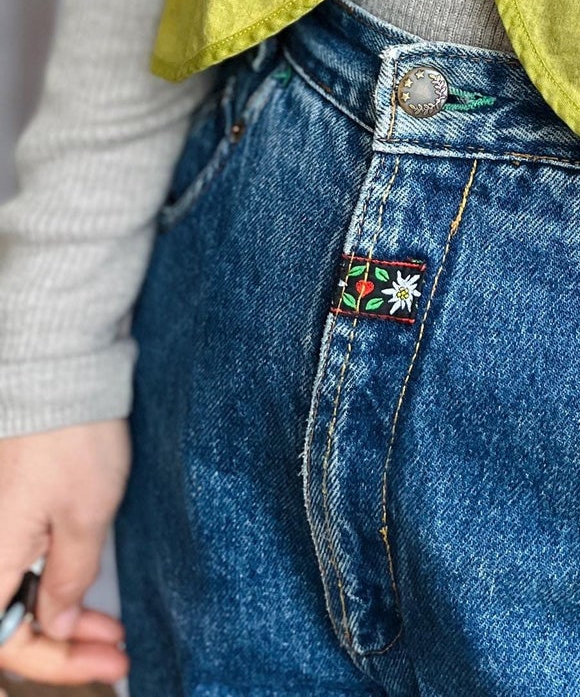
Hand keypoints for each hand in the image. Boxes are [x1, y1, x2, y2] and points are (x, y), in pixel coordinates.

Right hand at [0, 421, 130, 685]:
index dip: (54, 662)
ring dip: (59, 616)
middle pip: (7, 624)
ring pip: (12, 595)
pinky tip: (84, 587)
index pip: (4, 644)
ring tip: (110, 626)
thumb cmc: (71, 436)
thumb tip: (56, 624)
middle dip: (61, 646)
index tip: (105, 665)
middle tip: (116, 650)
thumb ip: (68, 579)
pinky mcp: (5, 506)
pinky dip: (50, 583)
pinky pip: (15, 563)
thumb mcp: (85, 515)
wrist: (59, 366)